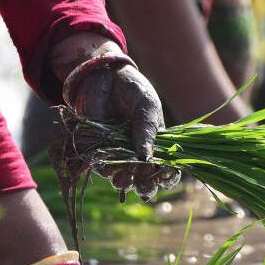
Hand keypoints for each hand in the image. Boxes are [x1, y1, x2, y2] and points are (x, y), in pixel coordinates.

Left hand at [48, 33, 175, 200]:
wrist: (104, 77)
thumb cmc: (133, 90)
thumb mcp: (146, 105)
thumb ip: (146, 129)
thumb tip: (145, 156)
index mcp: (156, 147)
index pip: (166, 172)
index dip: (167, 178)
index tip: (165, 175)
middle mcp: (137, 157)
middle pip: (144, 184)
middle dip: (145, 187)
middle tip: (143, 180)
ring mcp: (117, 156)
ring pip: (122, 181)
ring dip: (124, 181)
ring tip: (125, 175)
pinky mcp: (96, 152)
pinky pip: (101, 169)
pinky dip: (105, 168)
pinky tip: (107, 161)